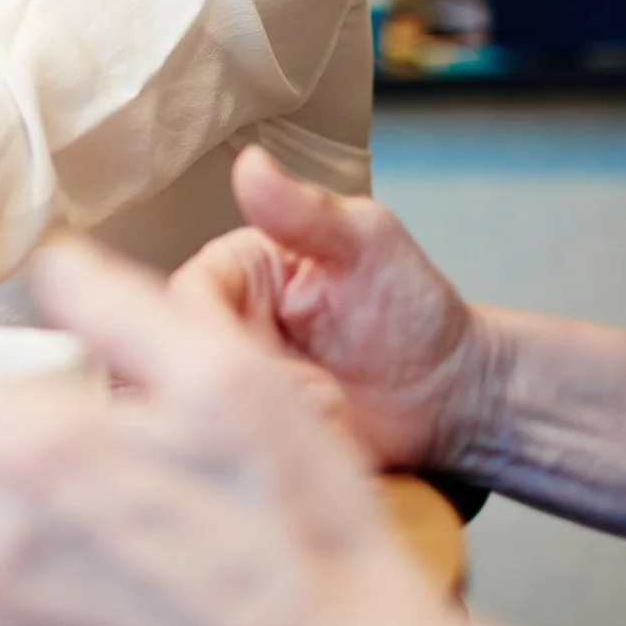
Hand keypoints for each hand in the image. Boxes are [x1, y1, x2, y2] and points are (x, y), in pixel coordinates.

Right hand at [168, 146, 492, 474]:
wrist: (453, 396)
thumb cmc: (412, 307)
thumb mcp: (369, 244)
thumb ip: (307, 211)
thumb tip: (250, 162)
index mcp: (229, 274)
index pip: (181, 298)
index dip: (211, 330)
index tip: (261, 359)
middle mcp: (214, 332)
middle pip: (172, 362)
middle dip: (240, 386)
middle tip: (318, 399)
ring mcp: (226, 393)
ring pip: (185, 416)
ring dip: (252, 426)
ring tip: (329, 421)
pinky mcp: (244, 446)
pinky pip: (216, 463)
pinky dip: (256, 464)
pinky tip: (314, 452)